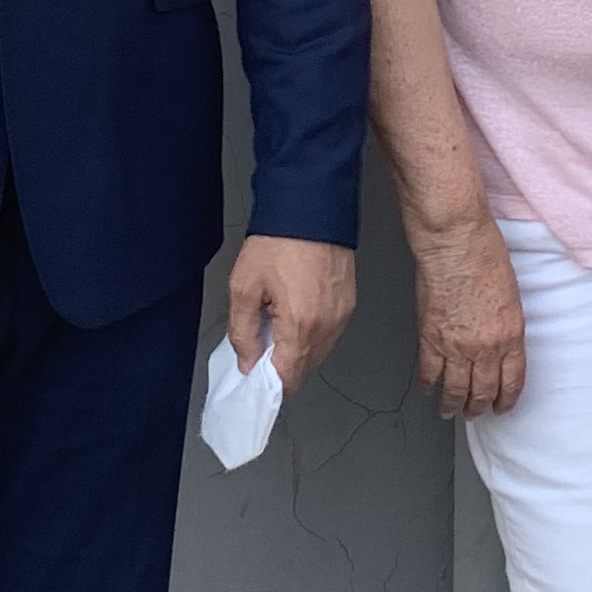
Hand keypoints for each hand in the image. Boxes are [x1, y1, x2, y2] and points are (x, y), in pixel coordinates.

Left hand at [227, 233, 359, 395]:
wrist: (310, 208)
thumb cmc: (278, 242)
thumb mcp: (243, 287)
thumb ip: (243, 333)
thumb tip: (248, 362)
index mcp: (301, 325)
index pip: (287, 379)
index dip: (266, 383)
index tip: (252, 375)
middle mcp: (328, 326)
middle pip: (303, 369)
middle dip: (280, 363)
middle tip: (260, 338)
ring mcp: (342, 316)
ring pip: (317, 353)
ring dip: (296, 348)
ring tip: (278, 318)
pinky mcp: (349, 304)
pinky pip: (328, 334)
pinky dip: (311, 332)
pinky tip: (295, 310)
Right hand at [408, 216, 527, 418]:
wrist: (455, 242)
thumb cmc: (484, 254)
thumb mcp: (511, 294)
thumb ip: (505, 323)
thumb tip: (499, 340)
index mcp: (511, 334)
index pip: (512, 380)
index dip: (506, 399)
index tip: (502, 406)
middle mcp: (485, 346)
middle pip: (483, 390)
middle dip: (480, 406)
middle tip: (476, 412)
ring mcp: (456, 346)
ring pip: (456, 389)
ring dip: (453, 404)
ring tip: (451, 410)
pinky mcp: (430, 339)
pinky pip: (429, 372)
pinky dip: (429, 384)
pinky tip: (429, 388)